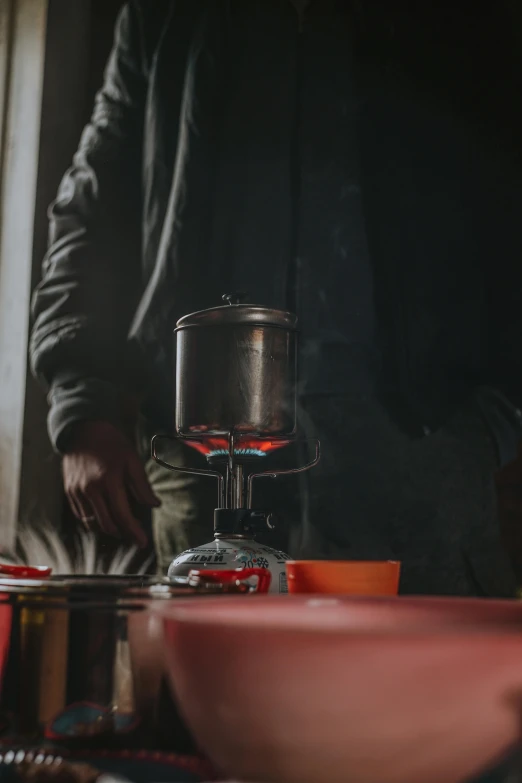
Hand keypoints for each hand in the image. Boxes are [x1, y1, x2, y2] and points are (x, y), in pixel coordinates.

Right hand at [62, 420, 159, 547]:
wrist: (82, 431)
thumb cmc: (111, 444)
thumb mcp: (132, 459)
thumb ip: (142, 485)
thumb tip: (154, 505)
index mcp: (108, 481)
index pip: (122, 515)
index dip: (133, 531)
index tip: (143, 542)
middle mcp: (90, 490)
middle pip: (107, 524)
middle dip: (123, 533)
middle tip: (134, 534)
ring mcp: (76, 492)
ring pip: (92, 523)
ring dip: (108, 528)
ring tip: (121, 525)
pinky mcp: (69, 492)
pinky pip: (81, 515)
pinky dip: (94, 521)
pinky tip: (105, 517)